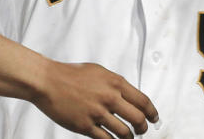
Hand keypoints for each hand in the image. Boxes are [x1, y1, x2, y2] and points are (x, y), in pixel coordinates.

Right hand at [34, 59, 158, 137]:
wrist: (49, 81)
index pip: (143, 101)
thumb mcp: (99, 72)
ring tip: (128, 138)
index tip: (154, 118)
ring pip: (124, 132)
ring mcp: (98, 113)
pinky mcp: (85, 126)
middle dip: (143, 128)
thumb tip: (128, 96)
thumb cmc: (71, 74)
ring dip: (129, 138)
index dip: (152, 112)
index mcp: (115, 83)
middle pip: (138, 119)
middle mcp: (109, 98)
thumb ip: (115, 84)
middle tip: (142, 130)